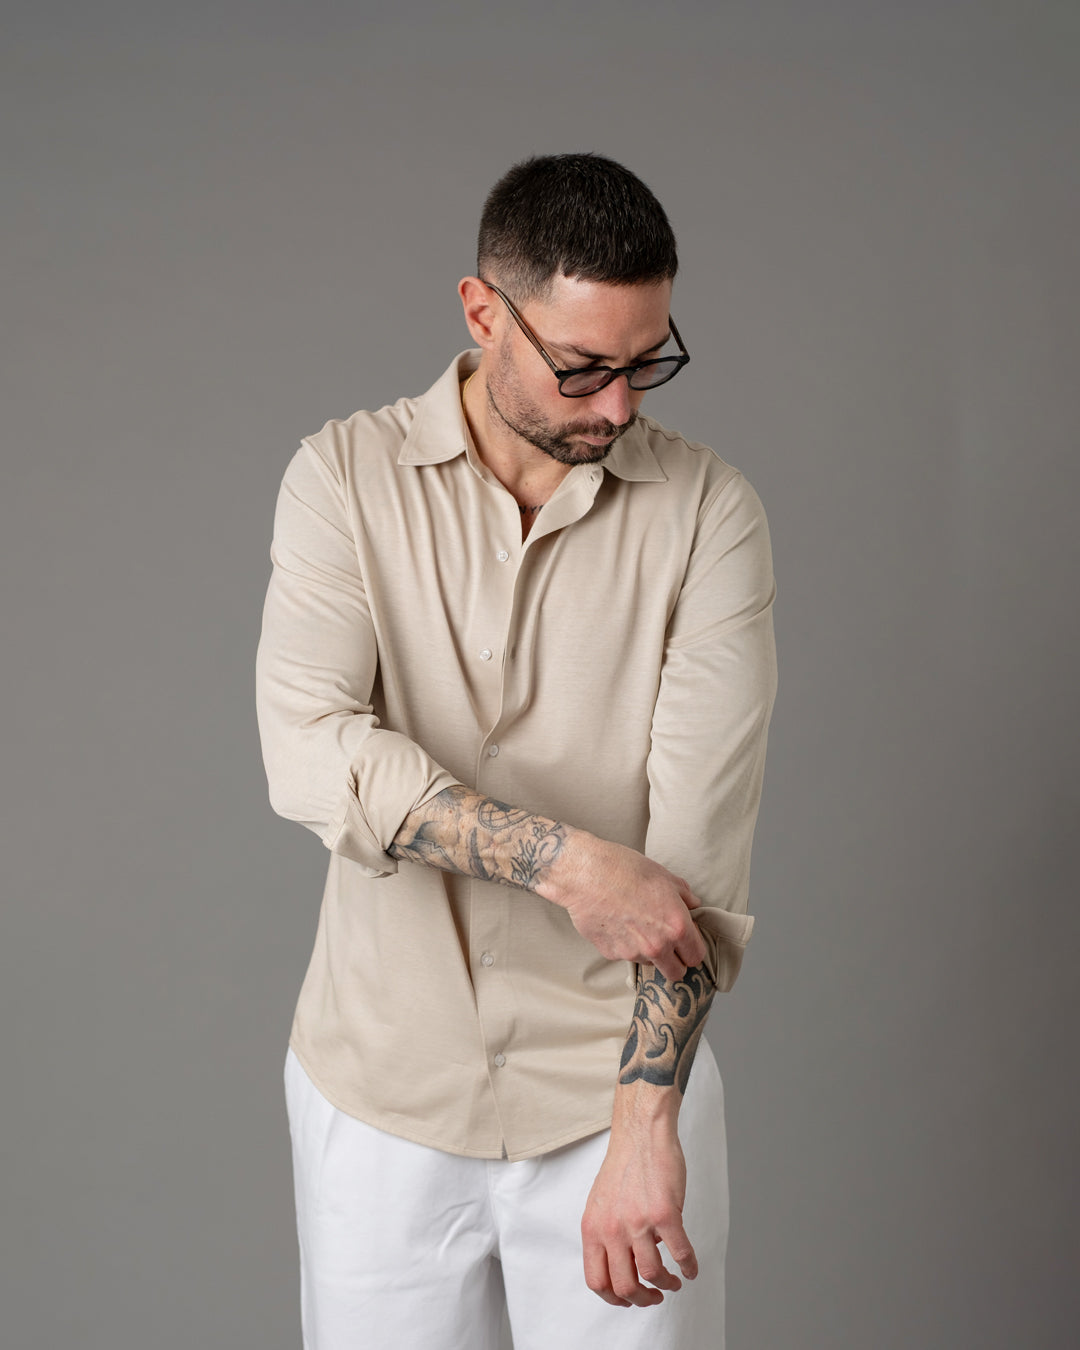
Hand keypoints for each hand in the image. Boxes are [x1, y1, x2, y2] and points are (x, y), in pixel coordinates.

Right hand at [537, 833, 706, 981]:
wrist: (586, 873)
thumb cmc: (625, 869)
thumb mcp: (663, 876)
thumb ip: (684, 895)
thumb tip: (693, 904)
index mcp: (676, 926)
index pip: (696, 956)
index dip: (692, 949)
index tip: (686, 942)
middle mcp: (657, 946)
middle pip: (675, 973)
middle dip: (674, 961)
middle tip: (667, 944)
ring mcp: (632, 952)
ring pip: (649, 963)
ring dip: (647, 951)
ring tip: (635, 924)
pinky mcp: (610, 953)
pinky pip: (623, 955)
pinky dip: (623, 944)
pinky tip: (617, 922)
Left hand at [581, 1112, 696, 1307]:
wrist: (641, 1132)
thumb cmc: (625, 1164)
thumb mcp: (602, 1203)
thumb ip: (609, 1234)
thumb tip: (628, 1261)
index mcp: (593, 1228)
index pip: (597, 1280)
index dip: (614, 1298)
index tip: (629, 1299)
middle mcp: (612, 1228)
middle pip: (624, 1286)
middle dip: (642, 1299)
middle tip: (655, 1297)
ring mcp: (638, 1222)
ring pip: (652, 1275)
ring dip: (666, 1285)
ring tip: (673, 1282)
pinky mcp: (664, 1214)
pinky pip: (680, 1253)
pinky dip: (688, 1267)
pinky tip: (691, 1268)